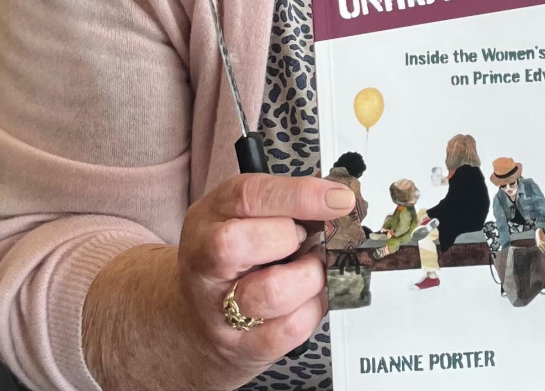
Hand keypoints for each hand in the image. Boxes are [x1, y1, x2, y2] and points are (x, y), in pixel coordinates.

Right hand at [174, 174, 355, 388]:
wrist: (204, 321)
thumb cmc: (234, 259)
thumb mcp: (246, 216)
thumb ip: (285, 202)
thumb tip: (336, 199)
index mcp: (209, 218)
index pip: (248, 196)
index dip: (299, 195)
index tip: (340, 199)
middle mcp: (205, 263)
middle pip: (237, 243)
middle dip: (289, 237)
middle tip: (306, 239)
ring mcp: (220, 310)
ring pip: (273, 292)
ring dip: (309, 276)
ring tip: (311, 267)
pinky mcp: (244, 347)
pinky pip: (291, 328)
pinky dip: (312, 308)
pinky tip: (307, 297)